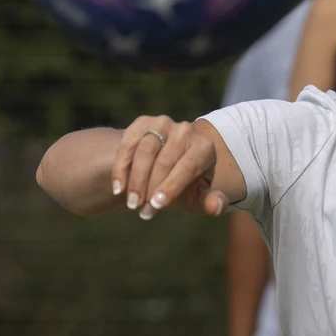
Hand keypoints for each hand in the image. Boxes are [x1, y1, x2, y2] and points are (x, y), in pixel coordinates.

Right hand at [111, 115, 228, 219]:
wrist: (165, 166)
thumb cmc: (185, 186)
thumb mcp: (198, 197)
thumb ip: (210, 202)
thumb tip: (217, 206)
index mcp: (204, 148)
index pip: (188, 166)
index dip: (171, 186)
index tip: (156, 205)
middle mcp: (186, 130)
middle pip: (165, 160)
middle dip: (152, 188)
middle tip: (143, 212)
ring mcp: (163, 123)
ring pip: (145, 151)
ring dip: (136, 180)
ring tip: (132, 204)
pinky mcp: (142, 123)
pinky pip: (128, 144)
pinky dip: (121, 167)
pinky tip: (118, 188)